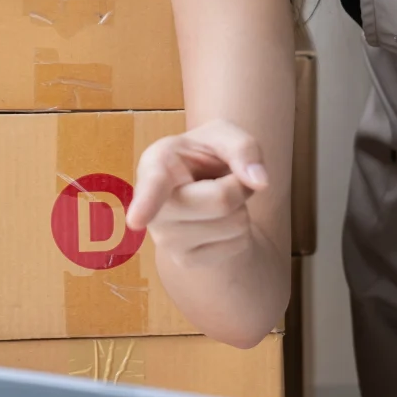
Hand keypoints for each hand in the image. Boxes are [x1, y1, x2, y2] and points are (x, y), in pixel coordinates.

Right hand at [123, 121, 269, 262]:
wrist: (202, 188)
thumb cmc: (206, 154)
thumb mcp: (225, 136)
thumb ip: (243, 147)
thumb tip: (260, 182)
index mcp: (156, 165)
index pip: (153, 186)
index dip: (146, 203)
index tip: (137, 220)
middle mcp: (154, 207)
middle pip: (222, 201)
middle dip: (239, 186)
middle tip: (224, 178)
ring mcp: (166, 240)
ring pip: (235, 224)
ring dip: (241, 208)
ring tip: (218, 198)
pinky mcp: (185, 261)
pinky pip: (238, 244)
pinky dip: (240, 230)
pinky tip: (216, 220)